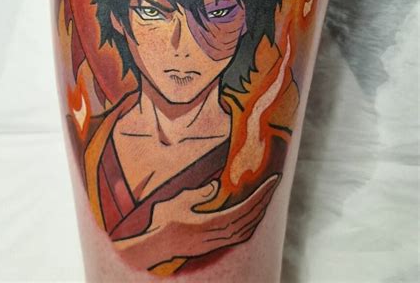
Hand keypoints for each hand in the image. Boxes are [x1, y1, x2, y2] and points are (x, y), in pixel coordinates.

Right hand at [149, 173, 280, 259]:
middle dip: (264, 199)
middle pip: (249, 218)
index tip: (271, 180)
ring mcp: (216, 242)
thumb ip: (196, 195)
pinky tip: (253, 217)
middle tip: (274, 181)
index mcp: (210, 224)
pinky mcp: (213, 245)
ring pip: (247, 229)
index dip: (259, 195)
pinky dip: (251, 224)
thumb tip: (215, 186)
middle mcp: (217, 236)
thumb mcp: (176, 202)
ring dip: (260, 211)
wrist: (153, 246)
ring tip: (267, 195)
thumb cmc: (161, 221)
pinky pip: (240, 236)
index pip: (243, 209)